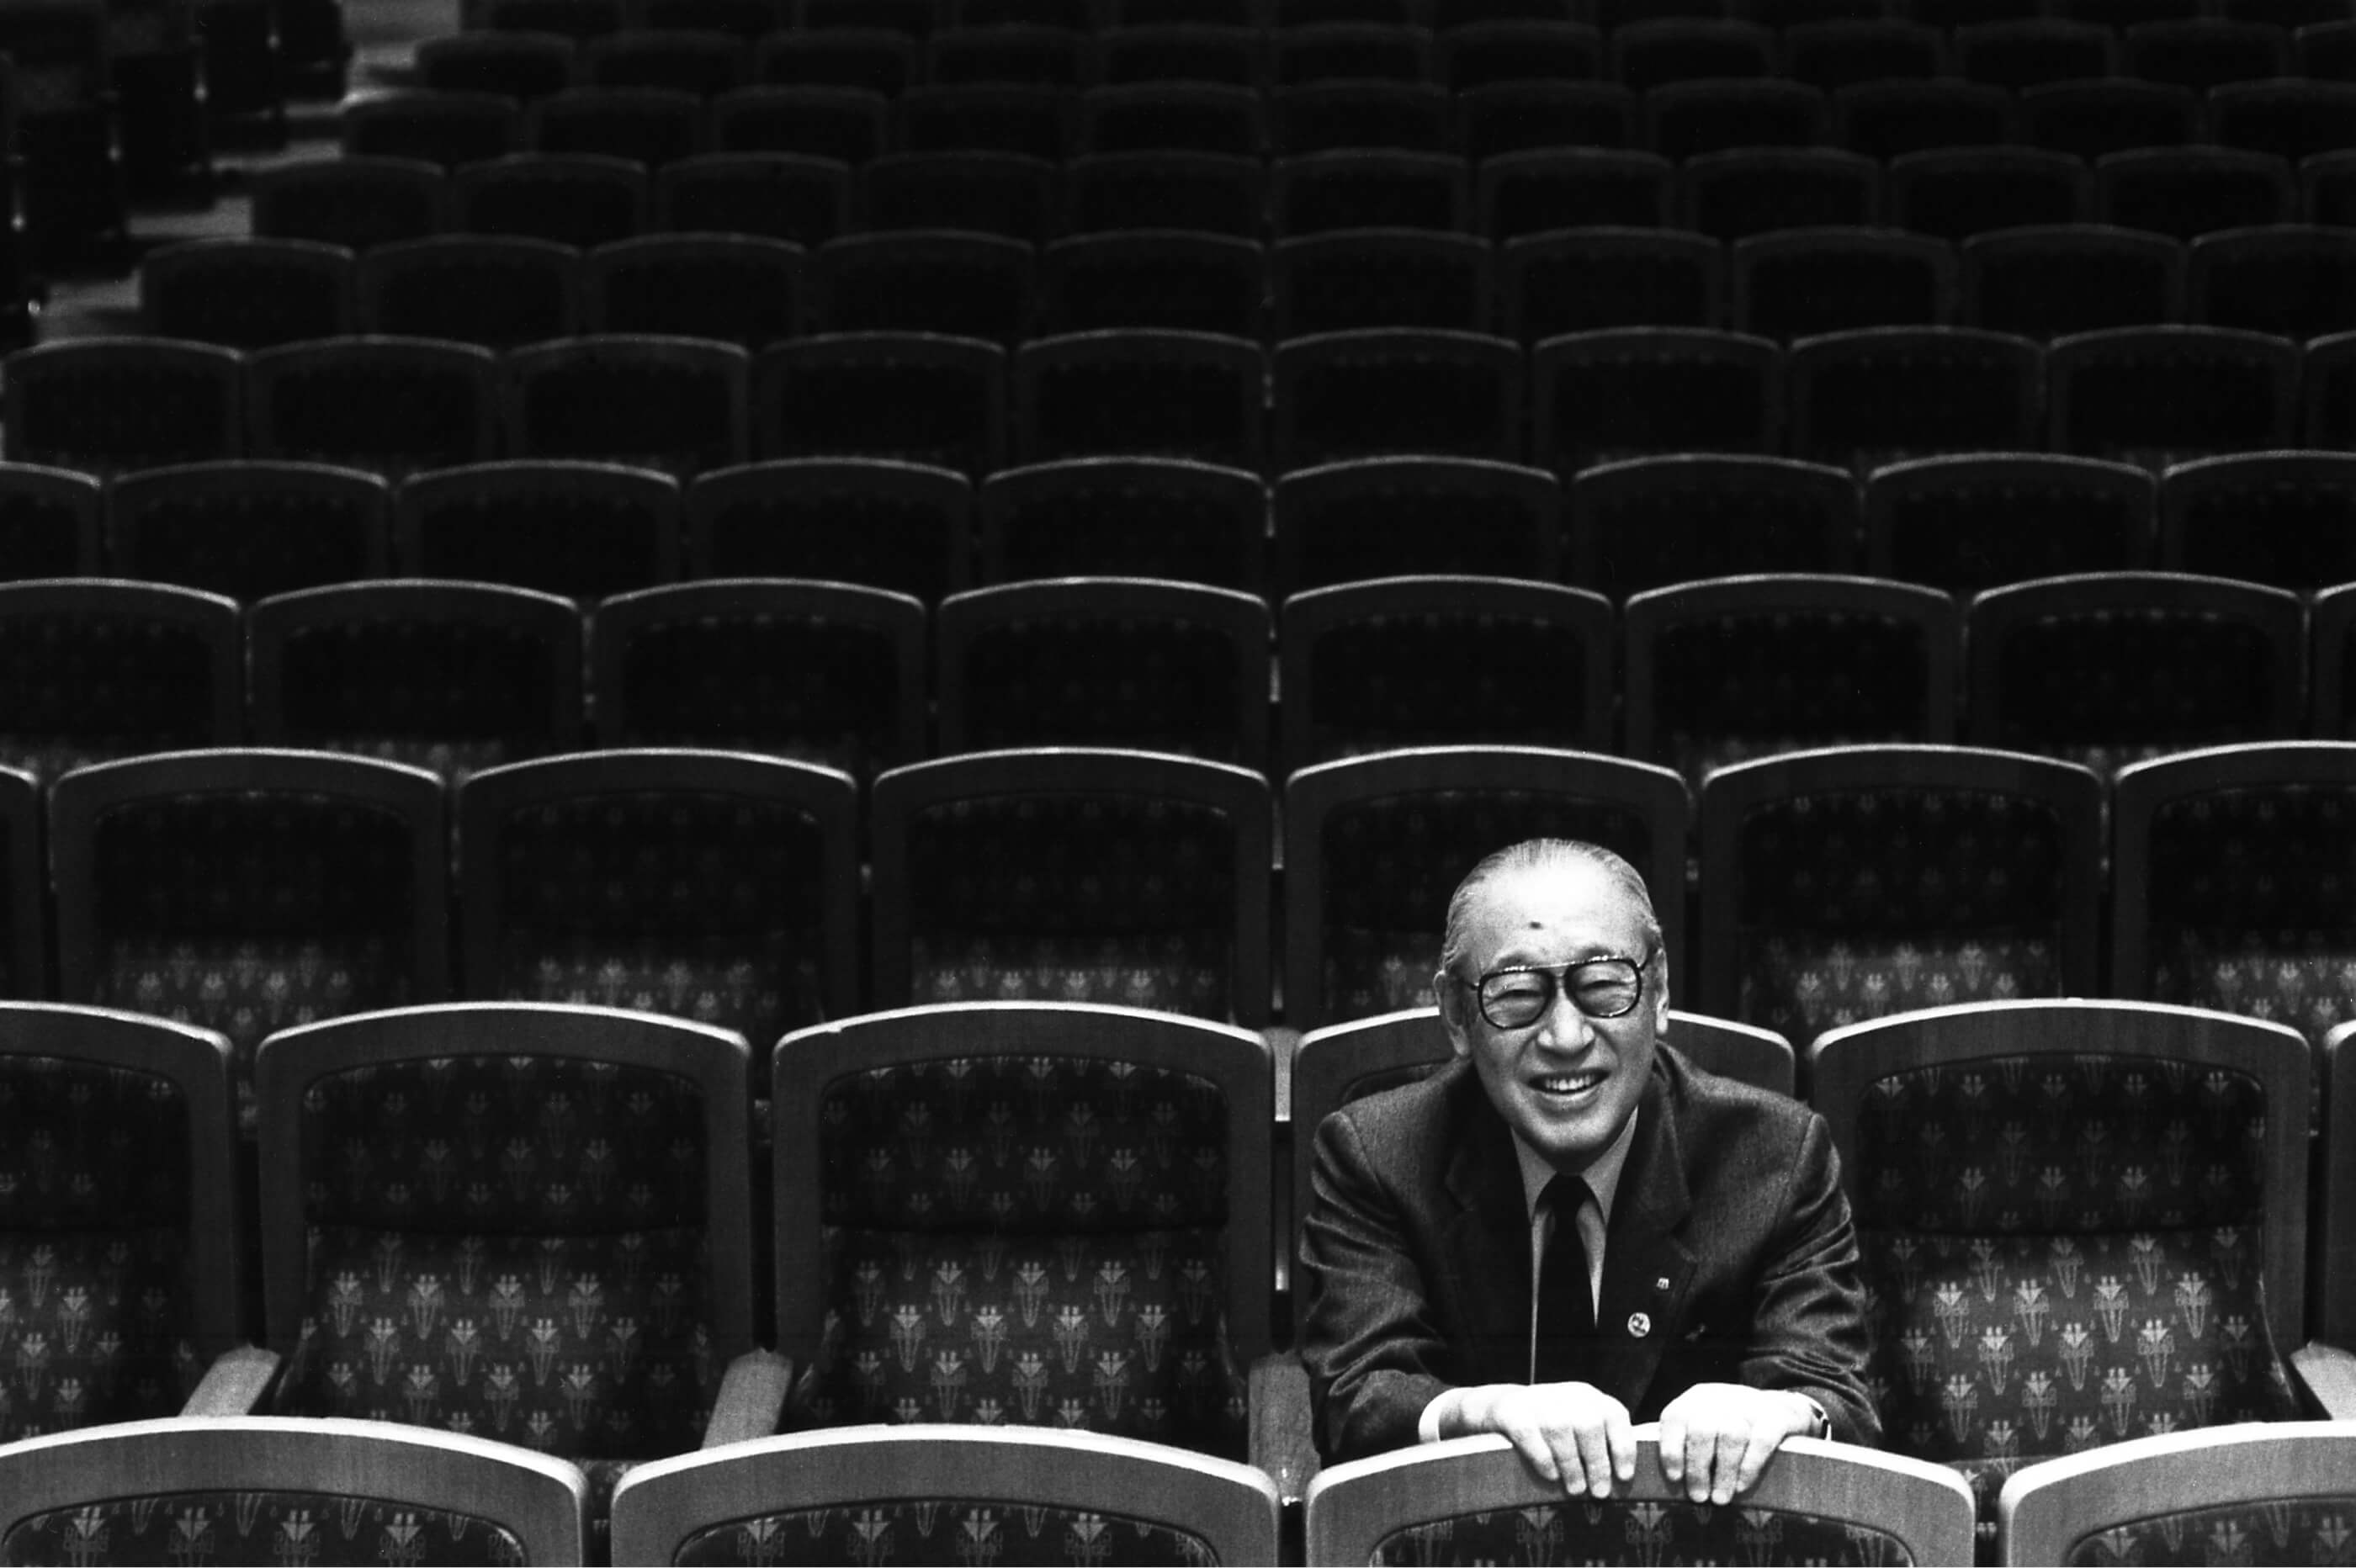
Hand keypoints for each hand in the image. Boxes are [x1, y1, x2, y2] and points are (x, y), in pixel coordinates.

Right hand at [1439, 1382, 1637, 1498]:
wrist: (1499, 1407)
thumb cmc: (1548, 1428)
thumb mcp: (1576, 1426)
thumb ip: (1599, 1443)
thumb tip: (1623, 1481)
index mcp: (1588, 1397)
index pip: (1614, 1414)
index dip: (1623, 1446)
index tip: (1624, 1476)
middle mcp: (1565, 1393)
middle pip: (1589, 1424)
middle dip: (1597, 1462)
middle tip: (1599, 1492)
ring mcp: (1537, 1400)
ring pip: (1560, 1430)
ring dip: (1571, 1465)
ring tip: (1575, 1490)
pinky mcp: (1511, 1411)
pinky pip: (1530, 1434)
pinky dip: (1543, 1458)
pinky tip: (1551, 1476)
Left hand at [1655, 1384, 1818, 1504]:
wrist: (1783, 1409)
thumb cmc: (1733, 1427)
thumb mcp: (1707, 1423)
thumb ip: (1687, 1442)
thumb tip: (1666, 1480)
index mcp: (1696, 1399)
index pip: (1675, 1417)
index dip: (1671, 1449)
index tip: (1675, 1478)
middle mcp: (1720, 1397)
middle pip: (1701, 1430)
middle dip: (1697, 1468)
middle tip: (1699, 1497)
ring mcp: (1749, 1405)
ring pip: (1730, 1436)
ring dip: (1723, 1472)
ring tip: (1720, 1498)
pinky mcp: (1776, 1417)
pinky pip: (1760, 1441)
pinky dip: (1749, 1466)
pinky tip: (1741, 1486)